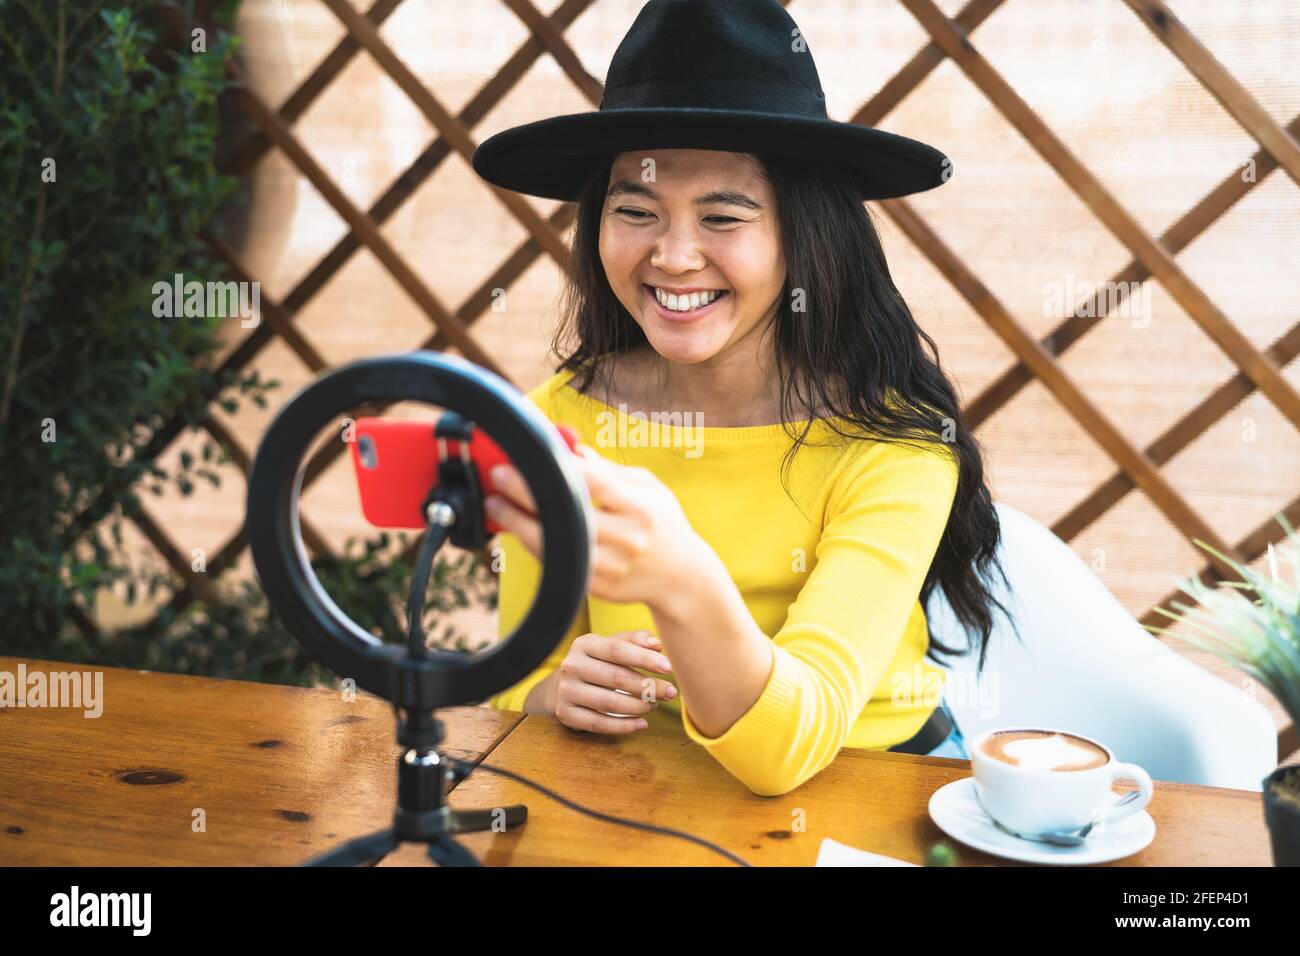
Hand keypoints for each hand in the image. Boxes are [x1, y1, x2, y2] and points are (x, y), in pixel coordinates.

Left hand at [484, 443, 705, 608]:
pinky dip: (535, 545)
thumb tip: (570, 449)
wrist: (681, 577)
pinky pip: (557, 564)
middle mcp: (627, 539)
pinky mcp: (598, 587)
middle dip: (526, 494)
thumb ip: (609, 470)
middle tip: (498, 476)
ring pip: (556, 544)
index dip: (556, 467)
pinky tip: (518, 528)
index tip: (526, 454)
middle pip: (568, 514)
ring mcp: (612, 566)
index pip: (593, 482)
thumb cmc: (661, 523)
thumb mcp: (648, 488)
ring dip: (519, 523)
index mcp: (641, 507)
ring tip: (497, 504)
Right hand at [547, 630, 677, 733]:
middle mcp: (571, 666)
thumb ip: (634, 641)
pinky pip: (598, 724)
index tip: (669, 667)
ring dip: (638, 706)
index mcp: (584, 644)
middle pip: (616, 677)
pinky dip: (623, 726)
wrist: (560, 686)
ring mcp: (566, 691)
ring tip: (655, 705)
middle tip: (671, 692)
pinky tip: (642, 724)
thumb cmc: (596, 663)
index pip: (617, 650)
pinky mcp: (565, 714)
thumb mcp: (611, 646)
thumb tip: (658, 645)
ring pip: (608, 703)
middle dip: (648, 686)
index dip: (644, 659)